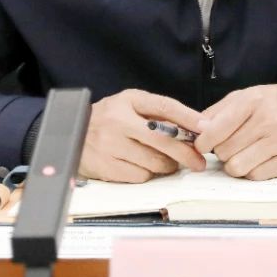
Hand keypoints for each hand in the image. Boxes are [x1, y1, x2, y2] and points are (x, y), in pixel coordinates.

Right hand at [78, 89, 205, 182]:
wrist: (71, 133)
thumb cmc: (110, 119)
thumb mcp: (130, 106)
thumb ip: (158, 115)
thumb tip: (195, 129)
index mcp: (128, 101)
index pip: (164, 106)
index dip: (188, 117)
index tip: (206, 128)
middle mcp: (118, 121)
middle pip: (162, 139)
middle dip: (185, 152)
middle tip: (198, 161)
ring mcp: (110, 145)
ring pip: (154, 161)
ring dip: (167, 165)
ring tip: (167, 163)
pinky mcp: (106, 166)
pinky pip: (140, 175)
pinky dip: (148, 174)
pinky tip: (145, 167)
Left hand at [194, 84, 276, 179]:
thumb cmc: (273, 103)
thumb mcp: (246, 96)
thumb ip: (218, 111)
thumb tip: (196, 129)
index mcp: (252, 101)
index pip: (217, 129)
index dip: (203, 142)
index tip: (202, 145)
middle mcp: (267, 121)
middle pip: (224, 151)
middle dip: (221, 152)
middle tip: (228, 146)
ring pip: (237, 167)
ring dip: (233, 164)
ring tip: (240, 154)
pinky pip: (256, 176)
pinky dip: (251, 171)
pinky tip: (256, 160)